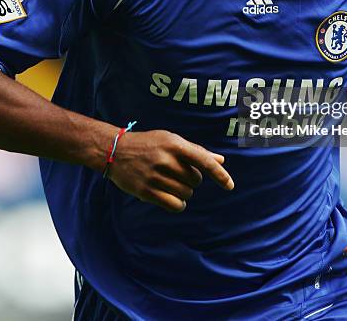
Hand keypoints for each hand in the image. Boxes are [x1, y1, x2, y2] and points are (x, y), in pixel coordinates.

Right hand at [107, 129, 233, 212]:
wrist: (116, 151)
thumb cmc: (149, 144)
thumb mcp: (171, 140)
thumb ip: (197, 151)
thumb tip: (221, 161)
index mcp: (174, 144)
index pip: (204, 161)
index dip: (219, 174)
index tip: (230, 186)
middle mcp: (166, 160)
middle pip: (195, 180)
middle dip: (191, 179)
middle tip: (176, 172)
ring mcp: (155, 176)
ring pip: (186, 194)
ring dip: (183, 192)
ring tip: (169, 182)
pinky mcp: (146, 191)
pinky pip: (175, 205)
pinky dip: (178, 204)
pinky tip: (171, 197)